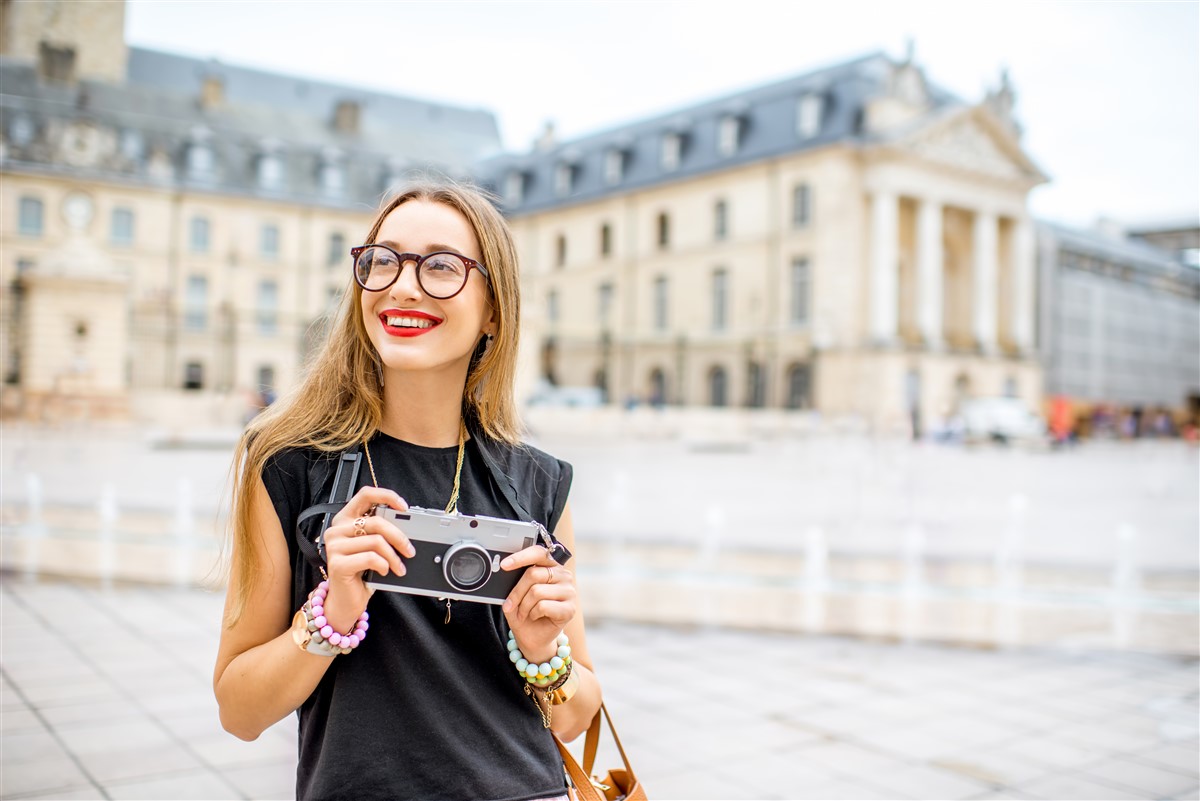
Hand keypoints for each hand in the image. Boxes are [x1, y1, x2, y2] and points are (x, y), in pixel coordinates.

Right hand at [321, 487, 414, 631]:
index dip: (387, 496)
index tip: (404, 507)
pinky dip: (384, 565)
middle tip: (410, 550)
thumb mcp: (373, 547)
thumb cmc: (362, 572)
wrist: (346, 600)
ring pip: (376, 541)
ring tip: (399, 567)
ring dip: (394, 556)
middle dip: (399, 537)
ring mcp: (334, 546)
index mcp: (346, 519)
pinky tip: (384, 570)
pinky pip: (370, 558)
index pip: (365, 494)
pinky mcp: (336, 563)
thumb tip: (407, 527)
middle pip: (376, 522)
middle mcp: (337, 529)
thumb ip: (381, 533)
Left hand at [500, 546, 576, 663]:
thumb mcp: (516, 594)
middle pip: (533, 574)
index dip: (521, 557)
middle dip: (516, 592)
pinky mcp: (570, 608)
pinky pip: (543, 606)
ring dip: (524, 606)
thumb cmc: (525, 613)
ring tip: (524, 613)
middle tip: (510, 604)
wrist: (533, 638)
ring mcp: (569, 591)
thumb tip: (505, 573)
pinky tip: (536, 617)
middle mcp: (563, 575)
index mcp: (551, 566)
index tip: (504, 565)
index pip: (538, 553)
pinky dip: (533, 614)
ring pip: (537, 591)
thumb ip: (514, 582)